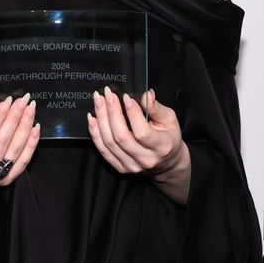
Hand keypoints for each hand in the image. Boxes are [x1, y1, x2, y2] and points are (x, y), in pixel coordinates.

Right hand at [0, 93, 39, 190]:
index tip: (6, 102)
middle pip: (3, 143)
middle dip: (15, 118)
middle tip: (22, 101)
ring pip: (16, 150)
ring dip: (25, 127)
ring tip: (30, 109)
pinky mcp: (8, 180)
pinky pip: (24, 161)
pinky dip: (31, 144)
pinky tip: (35, 128)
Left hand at [87, 86, 190, 204]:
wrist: (167, 163)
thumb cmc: (169, 139)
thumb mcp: (170, 120)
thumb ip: (157, 108)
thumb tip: (146, 95)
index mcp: (161, 147)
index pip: (142, 132)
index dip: (132, 114)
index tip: (126, 97)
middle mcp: (145, 159)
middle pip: (121, 136)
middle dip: (111, 112)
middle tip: (107, 94)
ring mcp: (131, 165)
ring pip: (109, 143)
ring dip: (101, 119)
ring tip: (99, 101)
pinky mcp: (120, 167)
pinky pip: (103, 150)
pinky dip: (95, 133)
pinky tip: (92, 118)